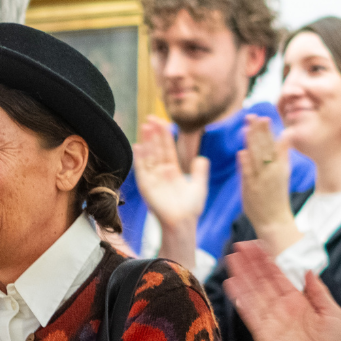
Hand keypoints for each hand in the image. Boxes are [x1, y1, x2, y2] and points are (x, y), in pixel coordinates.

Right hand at [132, 115, 208, 268]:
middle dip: (154, 134)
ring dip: (146, 142)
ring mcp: (153, 180)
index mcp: (172, 172)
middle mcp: (161, 174)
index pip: (167, 150)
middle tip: (151, 118)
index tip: (163, 122)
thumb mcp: (199, 186)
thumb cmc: (190, 209)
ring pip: (149, 156)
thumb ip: (200, 172)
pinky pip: (141, 170)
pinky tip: (138, 146)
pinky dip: (139, 159)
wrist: (183, 222)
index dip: (165, 136)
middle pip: (156, 150)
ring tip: (145, 126)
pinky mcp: (146, 187)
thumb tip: (202, 158)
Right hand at [223, 241, 340, 340]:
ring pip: (253, 294)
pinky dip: (241, 300)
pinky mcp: (266, 335)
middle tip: (239, 245)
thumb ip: (319, 292)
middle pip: (261, 282)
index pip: (277, 276)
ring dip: (242, 277)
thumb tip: (309, 272)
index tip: (257, 244)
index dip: (266, 261)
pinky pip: (251, 315)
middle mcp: (281, 309)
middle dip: (250, 264)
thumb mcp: (333, 312)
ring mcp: (272, 321)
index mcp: (297, 302)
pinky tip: (233, 285)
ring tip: (232, 259)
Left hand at [237, 115, 300, 254]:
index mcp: (280, 165)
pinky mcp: (252, 189)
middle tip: (253, 115)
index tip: (262, 117)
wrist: (275, 220)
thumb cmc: (276, 196)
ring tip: (246, 128)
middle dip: (259, 131)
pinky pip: (248, 175)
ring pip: (256, 158)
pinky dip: (245, 164)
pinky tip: (241, 153)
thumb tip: (284, 135)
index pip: (273, 144)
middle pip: (265, 147)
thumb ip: (281, 154)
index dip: (266, 131)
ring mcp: (262, 179)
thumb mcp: (282, 172)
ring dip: (252, 143)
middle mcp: (272, 170)